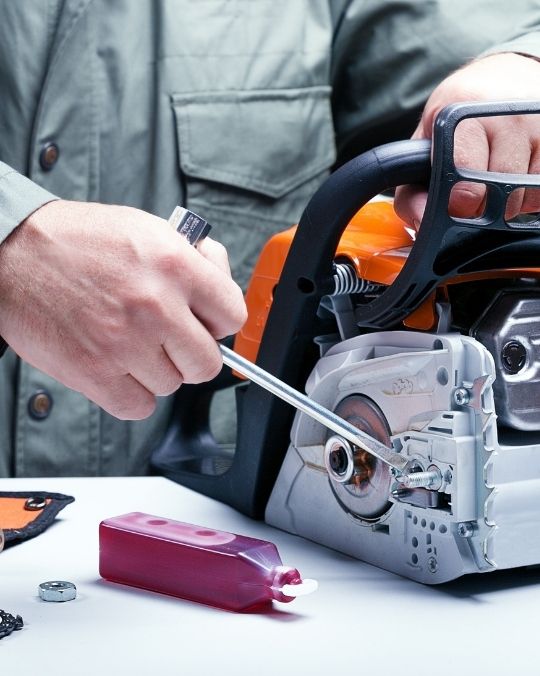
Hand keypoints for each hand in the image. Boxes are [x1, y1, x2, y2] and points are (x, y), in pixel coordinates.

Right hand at [0, 200, 246, 418]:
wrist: (12, 253)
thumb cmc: (77, 240)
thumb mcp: (147, 227)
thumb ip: (192, 257)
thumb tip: (219, 279)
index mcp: (175, 265)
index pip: (233, 316)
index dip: (220, 322)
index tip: (206, 322)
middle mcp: (155, 305)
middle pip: (207, 363)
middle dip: (193, 353)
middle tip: (172, 339)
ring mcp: (125, 343)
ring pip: (172, 385)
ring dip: (158, 370)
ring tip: (132, 343)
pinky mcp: (95, 373)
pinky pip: (139, 407)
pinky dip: (133, 394)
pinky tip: (120, 368)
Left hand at [395, 53, 539, 226]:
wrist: (500, 76)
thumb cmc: (457, 119)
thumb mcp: (425, 144)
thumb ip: (413, 189)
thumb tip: (423, 221)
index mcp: (461, 114)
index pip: (467, 176)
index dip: (461, 204)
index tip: (458, 206)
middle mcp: (504, 113)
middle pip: (502, 188)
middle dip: (487, 206)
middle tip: (476, 198)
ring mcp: (537, 120)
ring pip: (528, 189)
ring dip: (512, 199)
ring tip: (497, 182)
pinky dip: (533, 191)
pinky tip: (519, 176)